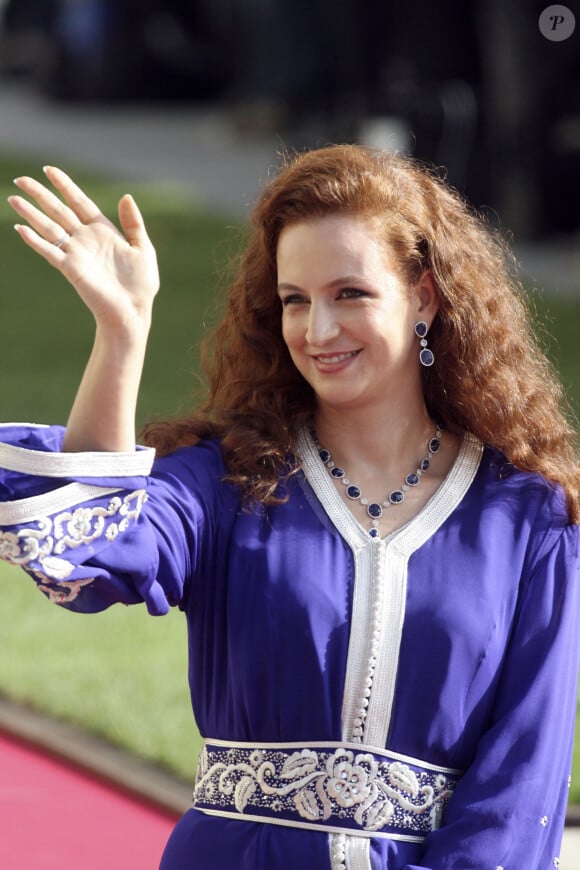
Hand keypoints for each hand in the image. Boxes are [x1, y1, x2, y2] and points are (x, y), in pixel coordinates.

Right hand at [8, 167, 159, 334]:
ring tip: (13, 198)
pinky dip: (35, 241)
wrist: (133, 311)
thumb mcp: (143, 248)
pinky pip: (50, 252)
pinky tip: (21, 229)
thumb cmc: (141, 284)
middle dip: (40, 194)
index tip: (49, 170)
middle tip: (21, 179)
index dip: (65, 186)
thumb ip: (133, 223)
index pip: (79, 202)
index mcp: (103, 231)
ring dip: (31, 213)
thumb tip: (125, 196)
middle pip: (59, 210)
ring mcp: (76, 253)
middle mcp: (85, 239)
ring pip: (49, 227)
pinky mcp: (71, 269)